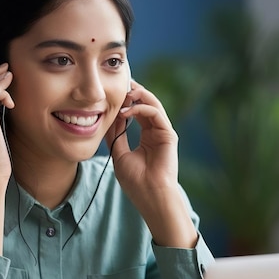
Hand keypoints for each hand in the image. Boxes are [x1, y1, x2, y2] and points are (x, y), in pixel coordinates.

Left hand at [104, 81, 197, 247]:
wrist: (149, 195)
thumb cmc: (135, 180)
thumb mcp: (119, 153)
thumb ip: (116, 135)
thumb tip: (109, 117)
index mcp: (147, 137)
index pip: (136, 113)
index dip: (125, 102)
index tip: (111, 94)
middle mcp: (156, 132)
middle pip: (145, 104)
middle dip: (132, 92)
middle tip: (119, 84)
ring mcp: (163, 132)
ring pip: (152, 104)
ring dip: (137, 96)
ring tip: (122, 94)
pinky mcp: (168, 134)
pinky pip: (155, 113)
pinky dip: (140, 108)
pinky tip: (125, 112)